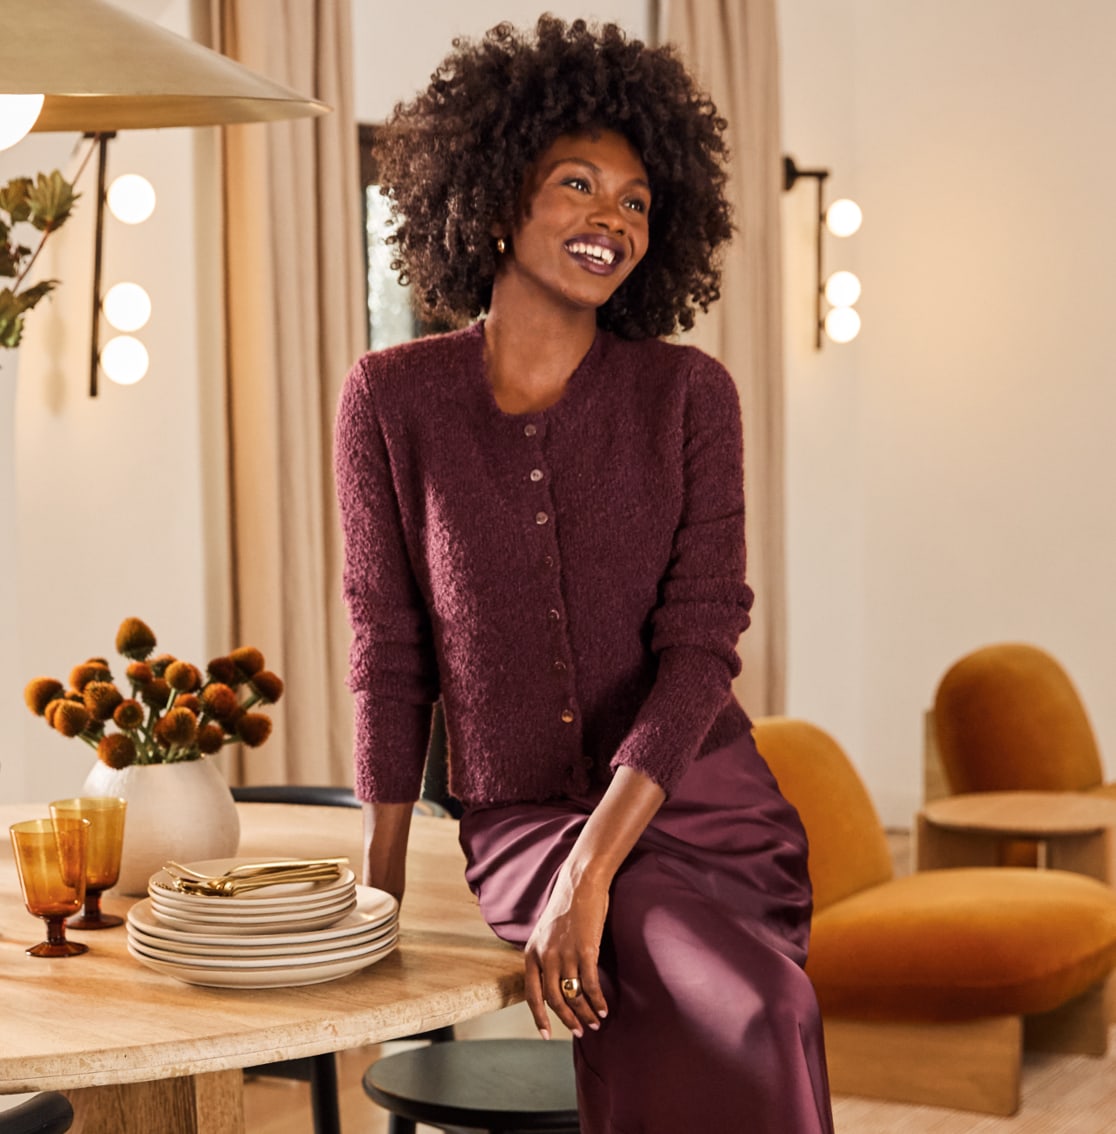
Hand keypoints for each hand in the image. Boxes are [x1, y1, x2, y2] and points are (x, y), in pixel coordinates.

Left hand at [523, 868, 608, 1037]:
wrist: (581, 883)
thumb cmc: (567, 907)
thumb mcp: (546, 933)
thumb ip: (546, 957)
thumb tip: (555, 985)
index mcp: (532, 952)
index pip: (532, 994)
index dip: (539, 1017)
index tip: (546, 1035)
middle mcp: (545, 956)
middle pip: (554, 999)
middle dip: (567, 1019)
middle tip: (580, 1031)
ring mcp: (565, 953)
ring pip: (573, 995)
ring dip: (585, 1013)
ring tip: (595, 1022)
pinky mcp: (586, 950)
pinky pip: (590, 985)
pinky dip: (597, 1000)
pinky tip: (604, 1007)